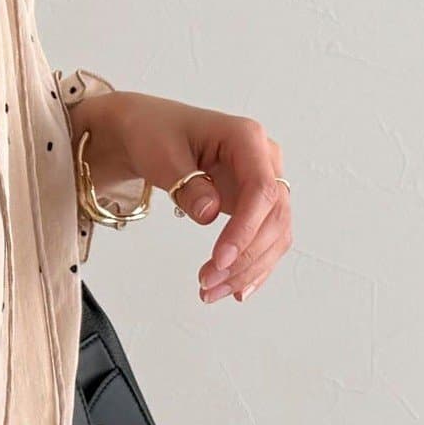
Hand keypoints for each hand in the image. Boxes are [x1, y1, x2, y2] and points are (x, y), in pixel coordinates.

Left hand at [78, 91, 292, 304]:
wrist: (149, 131)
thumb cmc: (154, 134)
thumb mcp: (161, 155)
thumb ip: (187, 184)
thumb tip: (210, 214)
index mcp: (247, 138)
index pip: (262, 190)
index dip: (245, 229)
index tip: (219, 260)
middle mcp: (265, 160)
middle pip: (275, 217)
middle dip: (245, 258)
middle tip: (207, 284)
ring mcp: (264, 183)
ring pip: (275, 234)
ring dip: (248, 269)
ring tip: (210, 292)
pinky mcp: (256, 206)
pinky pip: (265, 240)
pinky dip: (253, 267)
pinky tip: (236, 291)